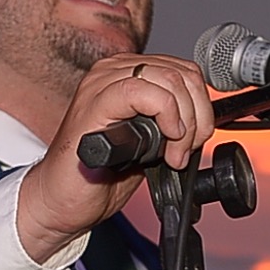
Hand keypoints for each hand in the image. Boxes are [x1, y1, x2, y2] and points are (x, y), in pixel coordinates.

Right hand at [15, 54, 215, 261]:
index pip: (184, 69)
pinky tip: (163, 142)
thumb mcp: (151, 139)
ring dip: (184, 123)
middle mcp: (113, 70)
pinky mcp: (93, 105)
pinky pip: (141, 92)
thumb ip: (173, 119)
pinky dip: (165, 115)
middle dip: (198, 116)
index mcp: (128, 73)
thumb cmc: (102, 172)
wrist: (64, 199)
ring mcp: (100, 84)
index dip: (201, 105)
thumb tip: (204, 118)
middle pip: (182, 73)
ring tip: (173, 154)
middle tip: (185, 149)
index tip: (197, 138)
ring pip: (168, 80)